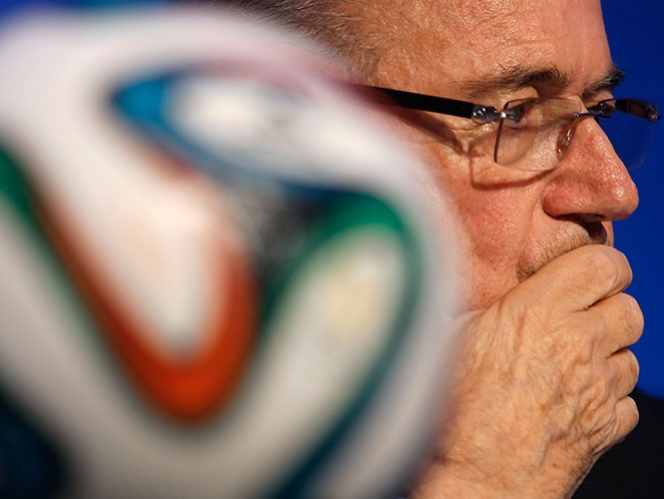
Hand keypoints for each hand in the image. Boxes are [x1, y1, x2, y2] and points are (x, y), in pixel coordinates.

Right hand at [413, 245, 642, 497]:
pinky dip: (608, 396)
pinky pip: (627, 401)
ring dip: (608, 353)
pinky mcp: (604, 428)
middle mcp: (577, 345)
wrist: (470, 479)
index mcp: (538, 312)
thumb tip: (462, 276)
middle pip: (628, 307)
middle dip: (609, 306)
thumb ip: (479, 302)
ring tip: (571, 360)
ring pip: (631, 354)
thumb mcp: (450, 336)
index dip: (599, 264)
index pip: (602, 264)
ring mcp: (597, 390)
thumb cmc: (450, 410)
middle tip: (578, 316)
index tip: (584, 272)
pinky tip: (574, 399)